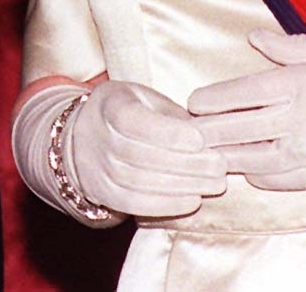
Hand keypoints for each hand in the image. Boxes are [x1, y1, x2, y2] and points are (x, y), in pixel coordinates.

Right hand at [63, 80, 228, 216]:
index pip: (133, 120)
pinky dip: (166, 205)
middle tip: (219, 166)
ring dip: (181, 186)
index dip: (167, 132)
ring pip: (138, 182)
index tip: (201, 139)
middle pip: (139, 154)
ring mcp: (95, 168)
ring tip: (214, 184)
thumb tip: (208, 134)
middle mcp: (95, 136)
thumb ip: (173, 114)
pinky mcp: (102, 193)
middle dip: (185, 163)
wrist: (86, 137)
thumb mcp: (147, 99)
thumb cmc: (129, 112)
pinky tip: (193, 201)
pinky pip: (134, 204)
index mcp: (109, 104)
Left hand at [187, 30, 305, 190]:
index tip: (192, 102)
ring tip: (204, 152)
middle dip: (207, 131)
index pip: (244, 93)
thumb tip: (253, 39)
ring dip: (227, 158)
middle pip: (241, 130)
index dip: (213, 99)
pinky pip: (284, 180)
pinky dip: (260, 176)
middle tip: (182, 131)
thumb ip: (292, 47)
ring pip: (256, 161)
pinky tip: (247, 169)